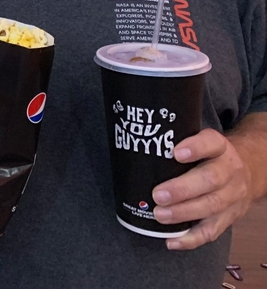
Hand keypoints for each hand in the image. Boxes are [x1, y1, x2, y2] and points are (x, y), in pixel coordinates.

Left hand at [152, 129, 251, 249]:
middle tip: (158, 195)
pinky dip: (191, 238)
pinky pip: (212, 231)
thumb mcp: (202, 141)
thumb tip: (132, 145)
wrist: (249, 172)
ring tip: (160, 215)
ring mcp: (232, 196)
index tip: (175, 152)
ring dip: (183, 213)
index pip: (211, 143)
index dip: (195, 148)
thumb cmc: (211, 156)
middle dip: (182, 189)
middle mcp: (229, 171)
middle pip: (210, 180)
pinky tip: (172, 240)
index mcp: (220, 147)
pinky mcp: (229, 218)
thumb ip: (176, 141)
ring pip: (211, 206)